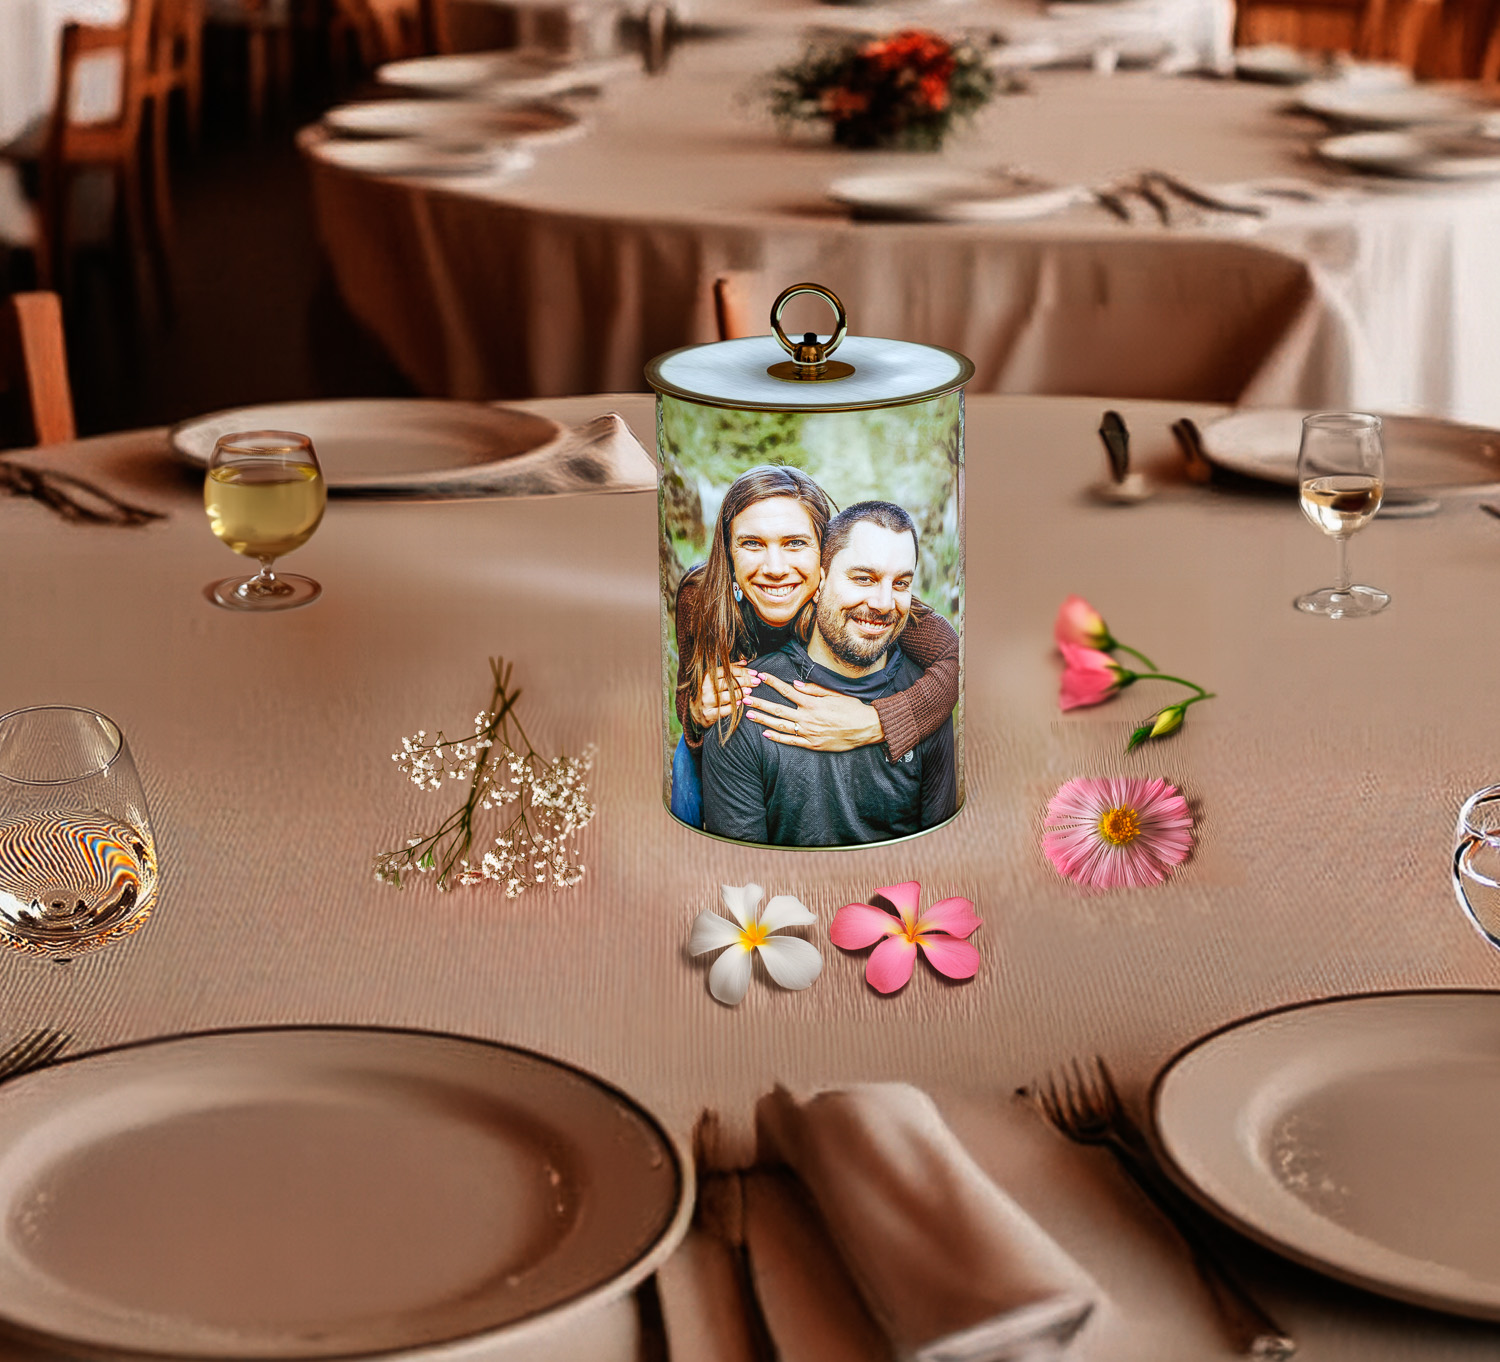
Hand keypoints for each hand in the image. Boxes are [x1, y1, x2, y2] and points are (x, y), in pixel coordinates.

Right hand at [699, 663, 756, 724]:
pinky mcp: (709, 714)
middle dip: (745, 681)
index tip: (753, 673)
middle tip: (756, 682)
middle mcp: (705, 688)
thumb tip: (745, 662)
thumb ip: (729, 670)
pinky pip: (725, 710)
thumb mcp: (714, 679)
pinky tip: (740, 703)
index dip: (742, 671)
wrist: (695, 712)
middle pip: (729, 682)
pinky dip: (734, 706)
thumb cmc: (708, 692)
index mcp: (706, 677)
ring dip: (741, 693)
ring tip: (749, 691)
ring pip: (728, 696)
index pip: (727, 671)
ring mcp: (706, 702)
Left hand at [744, 673, 883, 750]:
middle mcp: (808, 718)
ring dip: (763, 719)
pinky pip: (791, 741)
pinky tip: (765, 734)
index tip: (760, 676)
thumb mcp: (834, 694)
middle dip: (760, 702)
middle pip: (778, 709)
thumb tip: (795, 683)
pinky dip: (777, 738)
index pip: (787, 690)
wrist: (866, 728)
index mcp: (812, 703)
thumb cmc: (852, 709)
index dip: (773, 682)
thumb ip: (813, 689)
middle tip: (744, 697)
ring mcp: (809, 733)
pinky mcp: (812, 745)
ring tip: (749, 714)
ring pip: (780, 726)